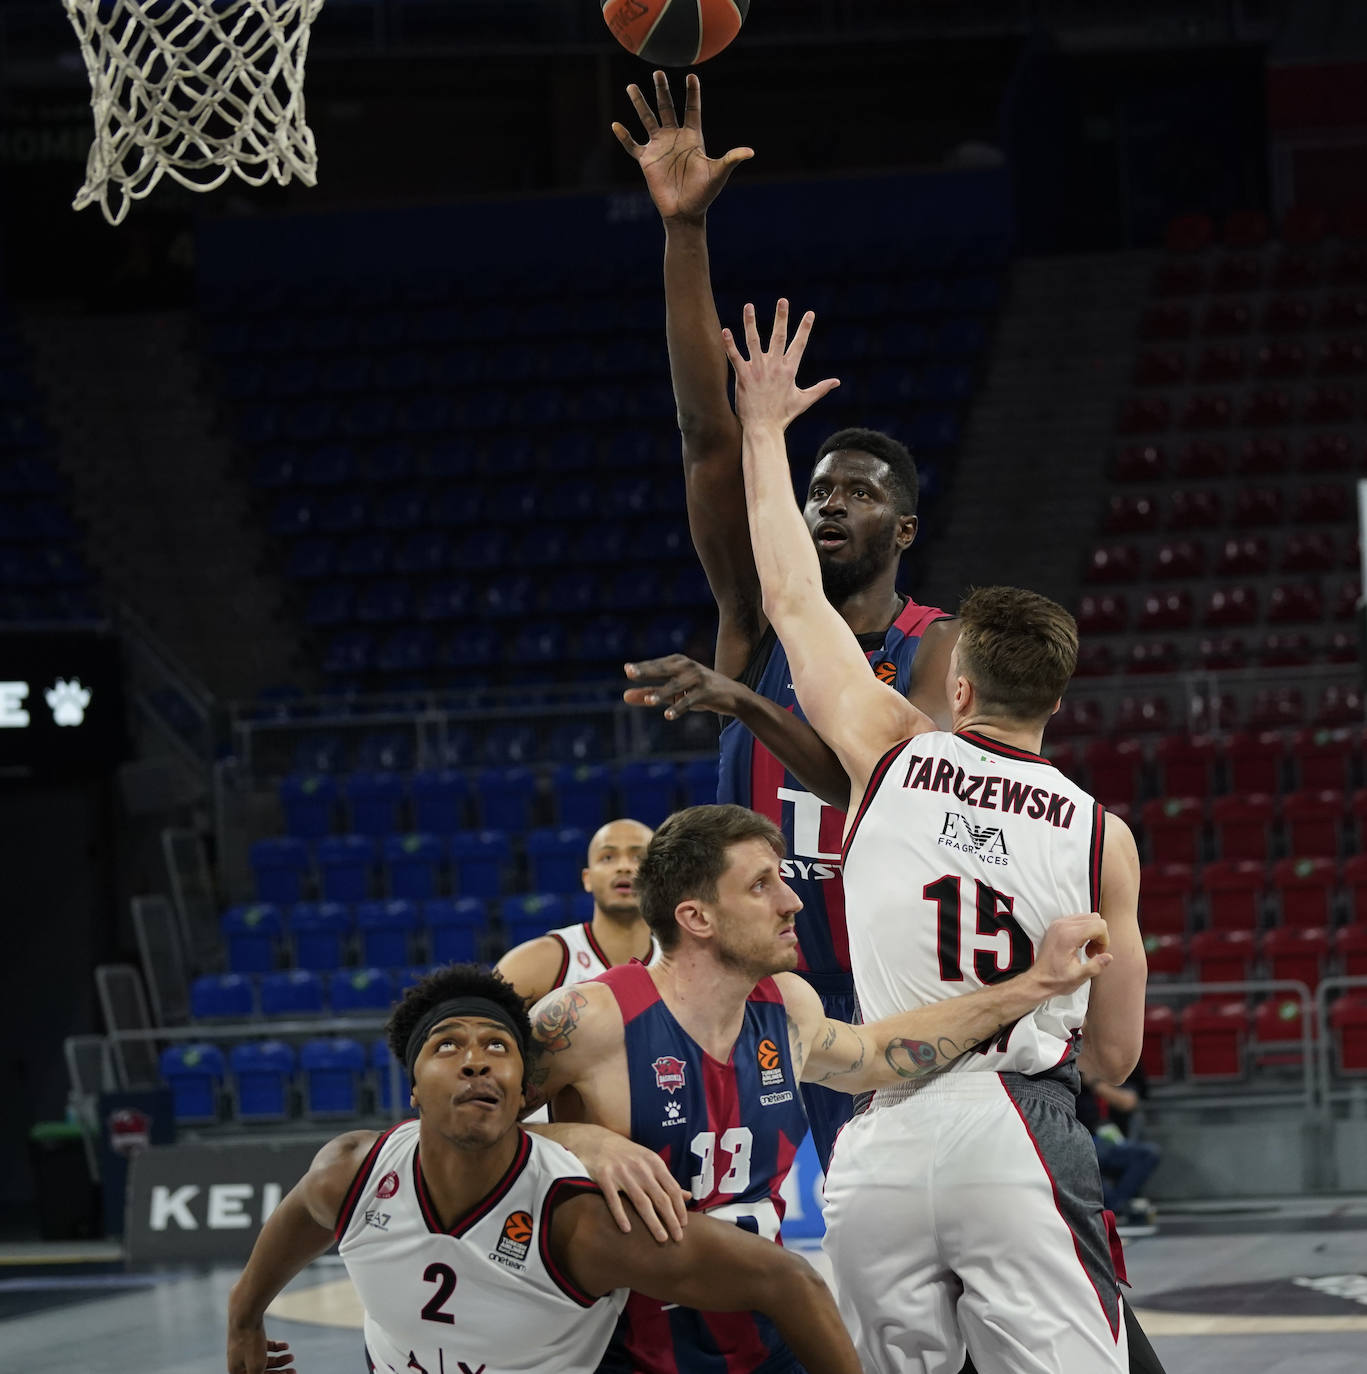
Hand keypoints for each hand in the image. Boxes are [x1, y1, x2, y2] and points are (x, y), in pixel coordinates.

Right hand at [227, 1328, 295, 1373]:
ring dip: (279, 1360)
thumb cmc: (250, 1343)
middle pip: (261, 1371)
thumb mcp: (256, 1367)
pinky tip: (286, 1346)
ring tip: (292, 1357)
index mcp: (236, 1371)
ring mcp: (243, 1348)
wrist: (245, 1313)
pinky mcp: (249, 1336)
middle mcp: (237, 1361)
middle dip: (278, 1371)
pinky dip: (275, 1347)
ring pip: (263, 1359)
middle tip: (294, 1370)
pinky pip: (263, 1346)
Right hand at [555, 1123, 689, 1242]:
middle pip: (660, 1198)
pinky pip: (614, 1200)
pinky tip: (627, 1230)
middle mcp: (640, 1167)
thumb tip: (688, 1196)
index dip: (680, 1208)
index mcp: (653, 1163)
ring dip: (653, 1222)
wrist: (596, 1140)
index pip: (672, 1188)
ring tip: (662, 1238)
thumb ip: (666, 1180)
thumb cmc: (627, 1155)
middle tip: (678, 1238)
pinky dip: (621, 1215)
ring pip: (641, 1202)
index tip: (684, 1225)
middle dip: (671, 1220)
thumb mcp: (649, 1161)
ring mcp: (622, 1172)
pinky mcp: (604, 1177)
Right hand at [612, 71, 752, 224]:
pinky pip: (632, 145)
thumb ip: (731, 159)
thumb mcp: (718, 174)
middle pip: (667, 107)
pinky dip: (624, 136)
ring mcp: (659, 147)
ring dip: (639, 103)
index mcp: (692, 137)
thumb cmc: (704, 194)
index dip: (692, 93)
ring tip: (631, 86)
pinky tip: (616, 125)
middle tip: (657, 72)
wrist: (685, 213)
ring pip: (647, 119)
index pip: (692, 109)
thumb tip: (750, 152)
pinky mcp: (647, 161)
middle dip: (662, 90)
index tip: (691, 76)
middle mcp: (674, 138)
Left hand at [624, 656, 743, 719]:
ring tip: (649, 700)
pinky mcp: (707, 691)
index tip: (627, 669)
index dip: (642, 668)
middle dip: (647, 671)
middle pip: (663, 669)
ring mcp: (698, 677)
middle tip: (630, 673)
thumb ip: (648, 693)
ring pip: (676, 685)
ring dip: (662, 692)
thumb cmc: (698, 691)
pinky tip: (668, 715)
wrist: (732, 695)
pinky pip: (690, 700)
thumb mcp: (672, 693)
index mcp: (677, 662)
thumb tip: (624, 697)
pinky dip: (679, 707)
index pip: (656, 665)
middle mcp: (687, 666)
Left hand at [722, 300, 839, 429]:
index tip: (809, 313)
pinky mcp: (743, 377)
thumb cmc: (783, 415)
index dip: (805, 328)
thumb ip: (820, 388)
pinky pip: (735, 357)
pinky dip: (730, 344)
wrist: (764, 429)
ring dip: (750, 323)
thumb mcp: (804, 400)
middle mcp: (774, 366)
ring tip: (749, 306)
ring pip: (753, 341)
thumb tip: (837, 382)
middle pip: (778, 336)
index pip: (799, 344)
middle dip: (782, 317)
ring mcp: (758, 370)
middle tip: (783, 300)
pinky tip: (725, 330)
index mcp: (789, 370)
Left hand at [1029, 913, 1112, 998]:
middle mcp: (1062, 925)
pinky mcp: (1056, 925)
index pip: (1099, 925)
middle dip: (1099, 936)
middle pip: (1094, 918)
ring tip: (1087, 950)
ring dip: (1092, 932)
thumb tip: (1108, 957)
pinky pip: (1078, 920)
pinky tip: (1080, 945)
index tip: (1098, 954)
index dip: (1104, 940)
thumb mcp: (1079, 977)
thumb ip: (1095, 966)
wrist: (1038, 980)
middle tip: (1093, 953)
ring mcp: (1057, 923)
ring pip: (1087, 917)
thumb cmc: (1056, 979)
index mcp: (1068, 935)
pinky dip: (1084, 930)